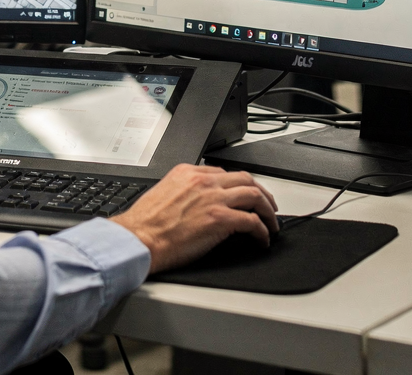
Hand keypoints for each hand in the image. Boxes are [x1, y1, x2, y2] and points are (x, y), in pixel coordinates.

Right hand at [110, 164, 278, 272]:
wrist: (140, 237)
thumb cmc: (147, 223)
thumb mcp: (165, 193)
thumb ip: (186, 191)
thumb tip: (200, 203)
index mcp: (188, 172)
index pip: (224, 173)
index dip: (239, 185)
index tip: (244, 195)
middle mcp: (203, 181)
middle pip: (245, 178)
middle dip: (261, 193)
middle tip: (267, 205)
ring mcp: (213, 198)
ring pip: (254, 195)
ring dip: (267, 210)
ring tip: (271, 223)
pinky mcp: (220, 219)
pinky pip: (252, 221)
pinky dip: (262, 230)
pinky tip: (262, 239)